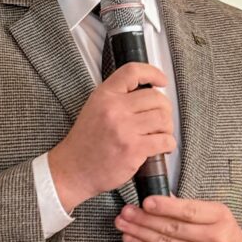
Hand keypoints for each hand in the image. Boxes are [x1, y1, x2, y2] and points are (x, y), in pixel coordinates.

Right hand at [48, 63, 174, 212]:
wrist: (74, 169)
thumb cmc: (86, 142)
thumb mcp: (94, 108)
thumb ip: (117, 97)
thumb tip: (149, 93)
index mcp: (104, 96)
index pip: (132, 72)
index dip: (152, 73)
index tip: (162, 81)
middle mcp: (114, 109)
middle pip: (156, 98)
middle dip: (165, 109)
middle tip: (161, 118)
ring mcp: (124, 130)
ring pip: (163, 119)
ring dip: (167, 127)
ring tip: (161, 134)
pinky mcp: (133, 149)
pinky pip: (164, 141)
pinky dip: (168, 144)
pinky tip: (162, 147)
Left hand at [114, 195, 241, 241]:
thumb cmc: (225, 234)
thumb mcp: (218, 213)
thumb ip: (191, 207)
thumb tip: (162, 198)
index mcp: (219, 219)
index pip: (189, 212)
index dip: (166, 207)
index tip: (146, 202)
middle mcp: (210, 240)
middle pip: (172, 229)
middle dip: (145, 220)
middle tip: (126, 212)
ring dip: (139, 234)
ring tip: (122, 224)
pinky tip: (131, 240)